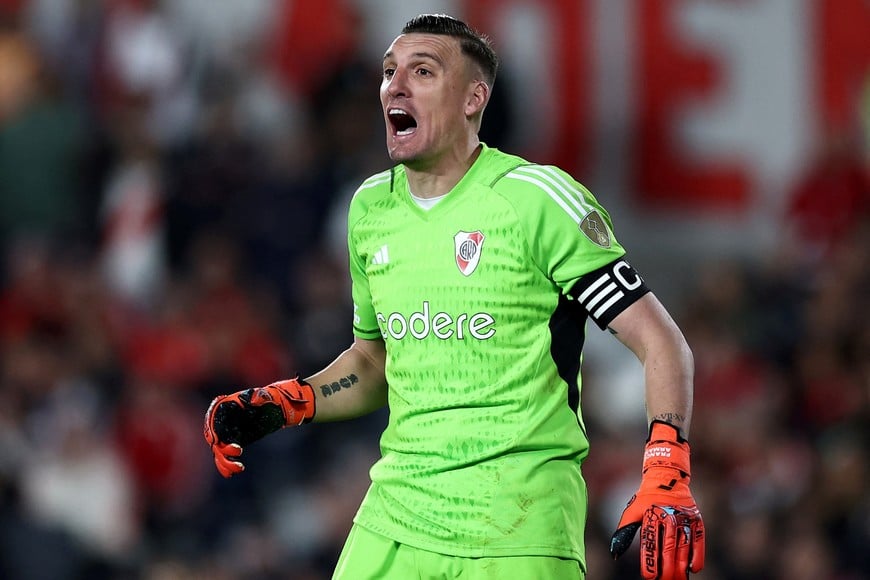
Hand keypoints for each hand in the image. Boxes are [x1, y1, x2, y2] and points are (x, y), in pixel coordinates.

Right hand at [203, 378, 314, 477]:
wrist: (272, 407)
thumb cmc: (266, 399)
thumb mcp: (262, 396)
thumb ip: (258, 397)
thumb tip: (255, 399)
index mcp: (224, 408)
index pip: (213, 422)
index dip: (213, 432)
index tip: (217, 441)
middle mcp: (221, 422)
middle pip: (215, 439)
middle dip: (223, 449)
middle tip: (239, 450)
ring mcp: (226, 433)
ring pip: (219, 452)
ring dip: (225, 462)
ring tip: (239, 468)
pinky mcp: (233, 442)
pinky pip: (224, 456)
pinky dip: (225, 466)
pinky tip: (231, 474)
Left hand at [610, 421, 704, 578]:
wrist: (666, 476)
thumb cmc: (645, 498)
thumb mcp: (632, 511)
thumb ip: (624, 532)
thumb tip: (614, 554)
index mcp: (650, 514)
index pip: (650, 543)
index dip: (650, 561)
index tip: (649, 577)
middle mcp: (668, 515)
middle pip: (668, 547)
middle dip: (667, 568)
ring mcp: (684, 517)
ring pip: (684, 545)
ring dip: (682, 565)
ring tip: (679, 579)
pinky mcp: (696, 517)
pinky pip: (698, 539)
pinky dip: (698, 554)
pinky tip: (694, 568)